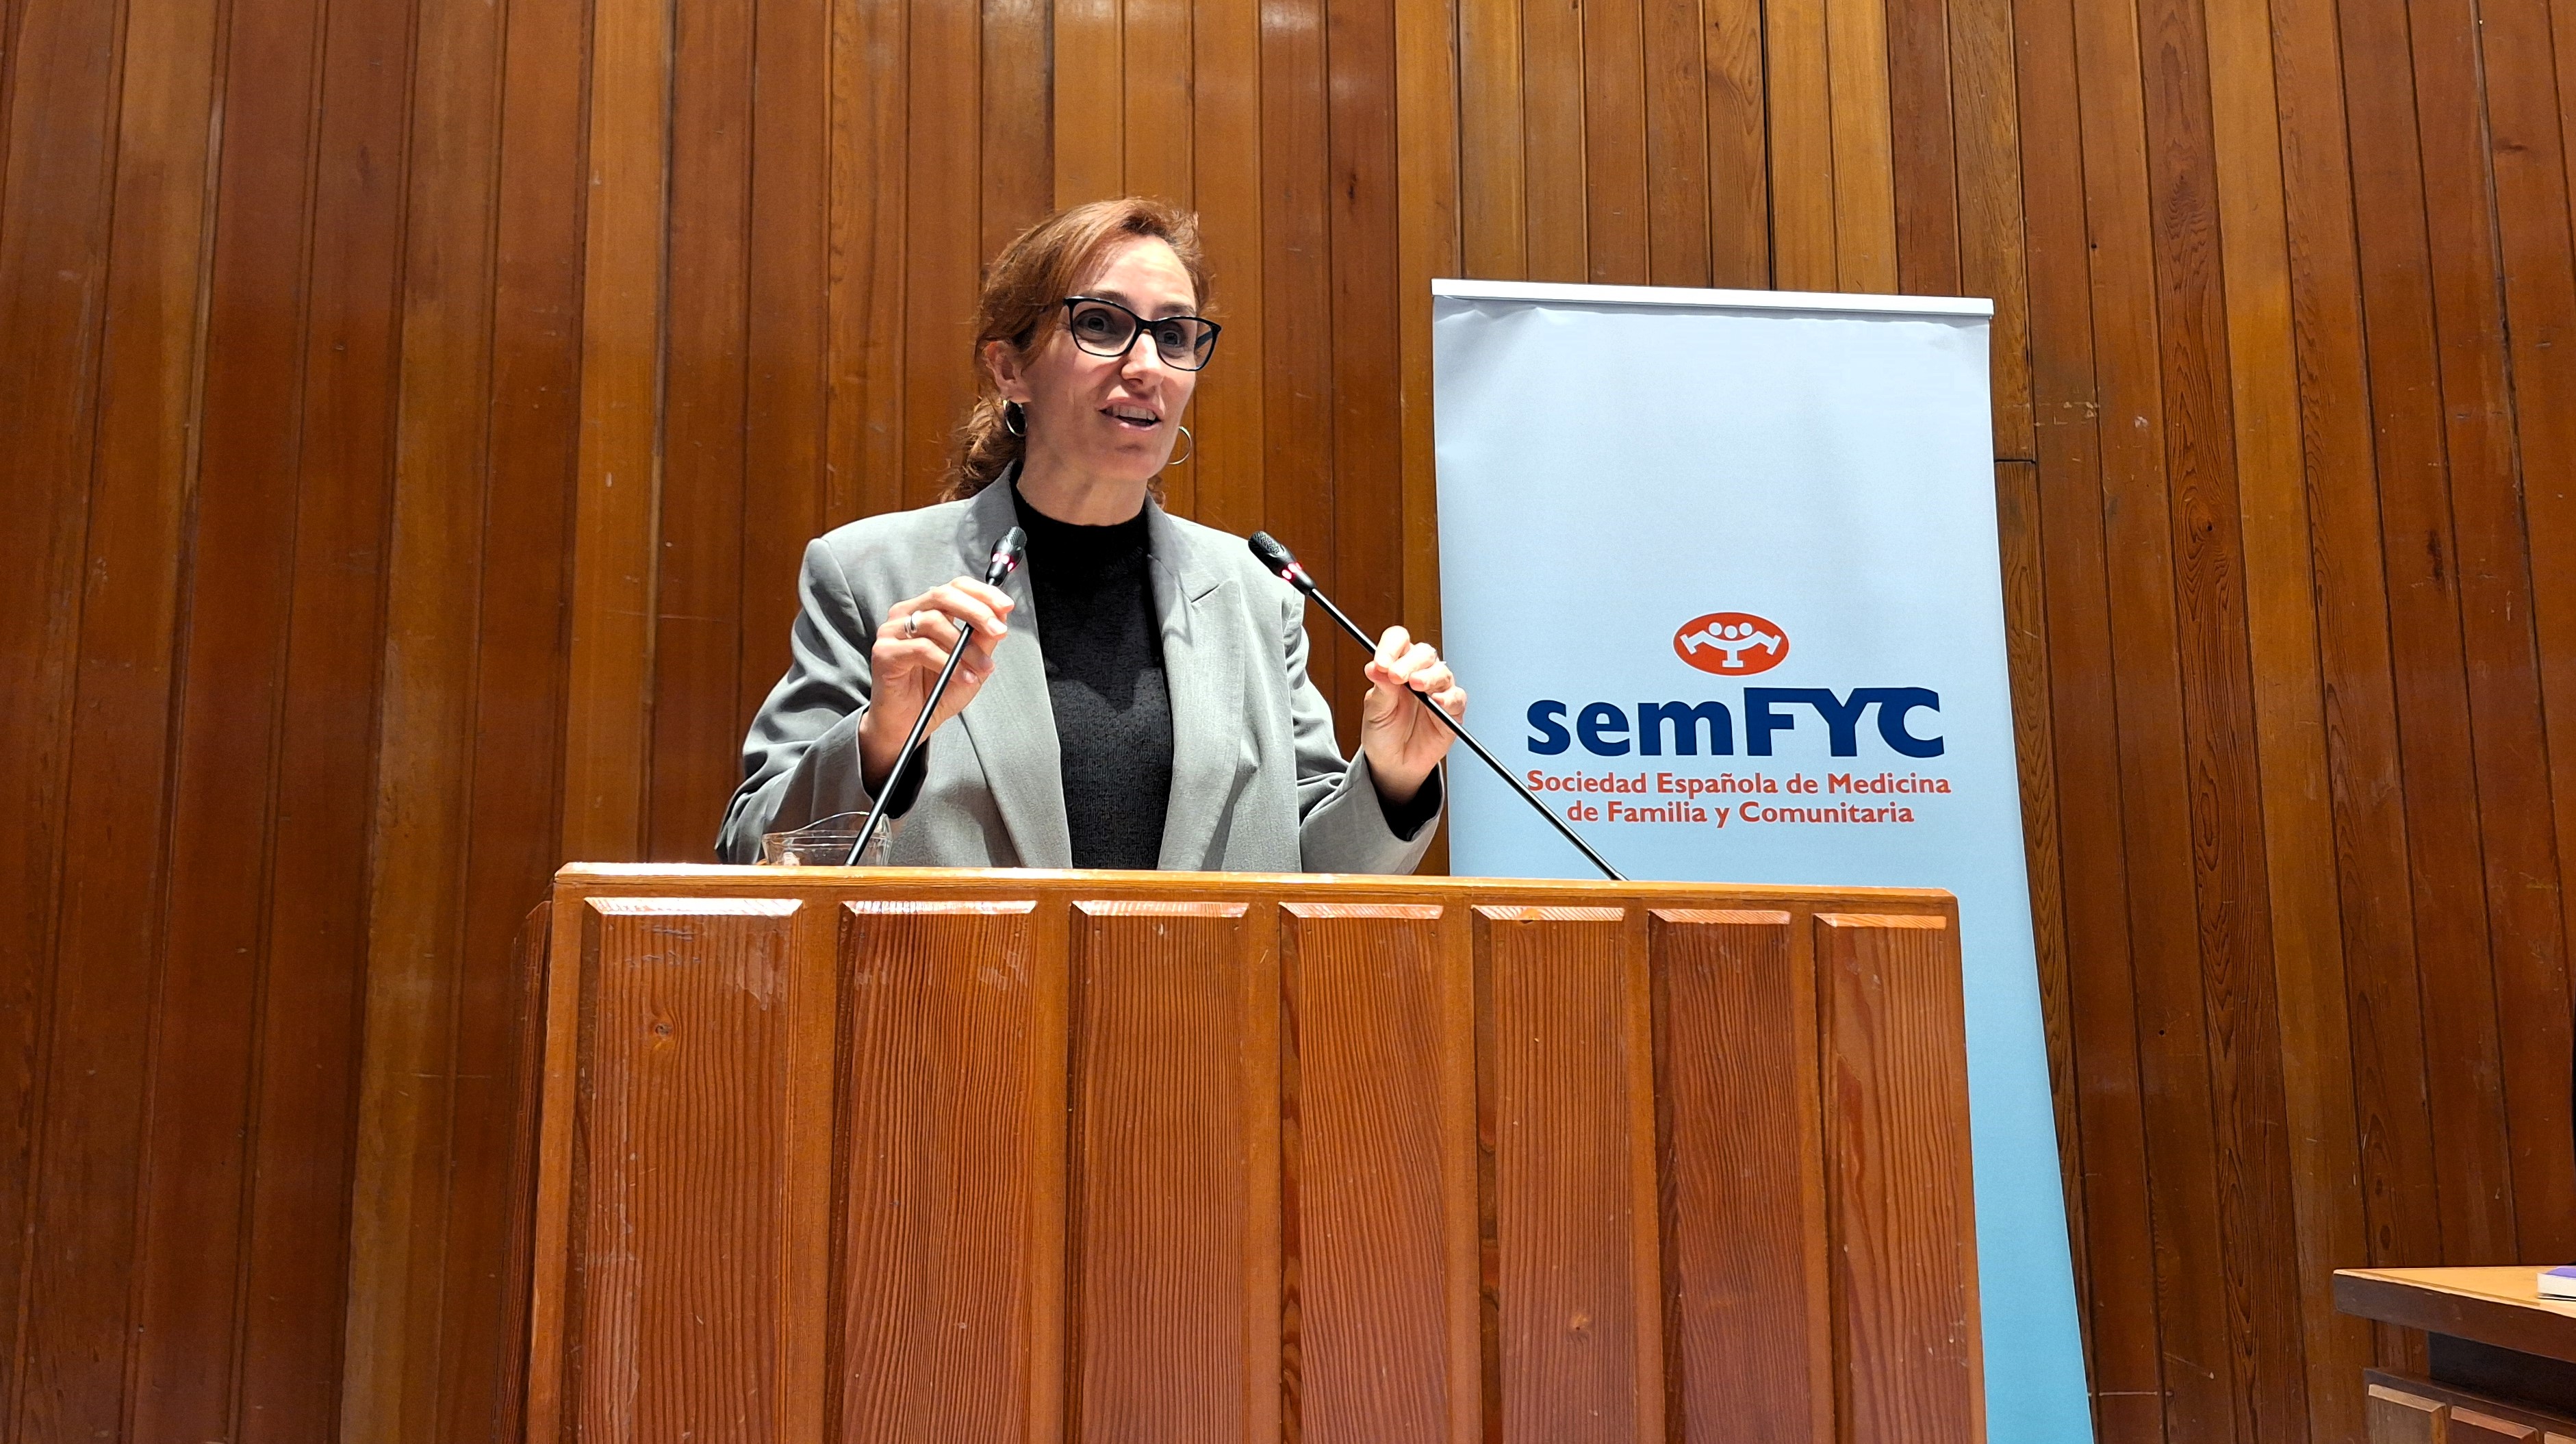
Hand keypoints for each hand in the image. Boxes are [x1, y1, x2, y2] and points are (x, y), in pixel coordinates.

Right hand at [857, 578, 1014, 793]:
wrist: (909, 725)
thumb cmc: (935, 692)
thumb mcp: (970, 663)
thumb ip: (982, 639)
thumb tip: (1001, 615)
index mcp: (927, 610)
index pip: (955, 587)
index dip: (982, 593)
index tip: (1006, 606)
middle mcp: (907, 614)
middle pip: (943, 596)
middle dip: (977, 612)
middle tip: (998, 631)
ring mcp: (892, 632)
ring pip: (934, 623)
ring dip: (965, 647)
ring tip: (981, 668)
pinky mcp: (884, 652)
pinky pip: (921, 649)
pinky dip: (948, 663)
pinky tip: (962, 677)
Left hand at [1358, 626, 1465, 803]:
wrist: (1394, 764)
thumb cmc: (1383, 732)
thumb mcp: (1375, 710)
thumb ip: (1380, 688)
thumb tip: (1375, 667)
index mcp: (1398, 665)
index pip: (1399, 641)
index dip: (1391, 647)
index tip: (1381, 663)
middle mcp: (1420, 672)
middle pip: (1423, 653)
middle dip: (1410, 662)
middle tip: (1397, 676)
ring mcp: (1438, 690)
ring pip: (1442, 672)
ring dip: (1429, 677)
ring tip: (1417, 686)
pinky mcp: (1452, 710)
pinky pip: (1456, 698)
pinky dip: (1449, 698)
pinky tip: (1437, 702)